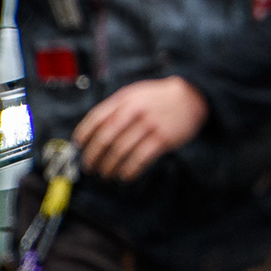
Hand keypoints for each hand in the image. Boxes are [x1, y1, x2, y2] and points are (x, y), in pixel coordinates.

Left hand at [73, 76, 208, 180]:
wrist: (192, 96)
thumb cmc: (159, 98)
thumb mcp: (135, 94)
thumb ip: (116, 108)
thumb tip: (93, 131)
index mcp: (124, 99)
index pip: (96, 118)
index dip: (84, 135)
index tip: (78, 147)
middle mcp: (135, 111)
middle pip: (106, 138)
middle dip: (93, 156)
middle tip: (89, 167)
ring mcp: (149, 125)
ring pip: (121, 152)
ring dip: (109, 167)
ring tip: (105, 174)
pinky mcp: (163, 139)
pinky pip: (140, 160)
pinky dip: (129, 171)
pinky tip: (124, 176)